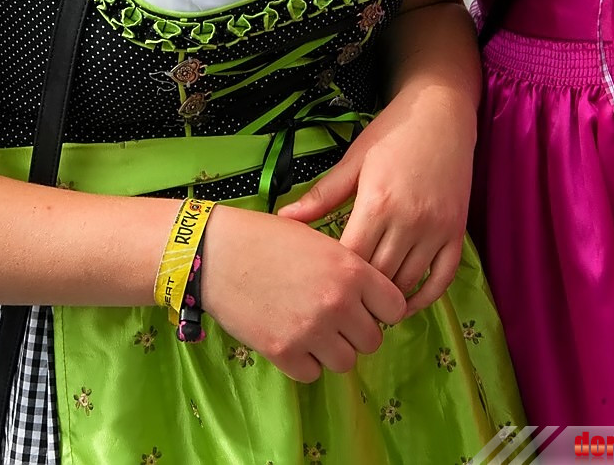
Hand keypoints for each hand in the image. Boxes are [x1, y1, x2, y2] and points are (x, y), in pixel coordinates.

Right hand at [200, 203, 405, 382]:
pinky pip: (312, 374)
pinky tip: (292, 338)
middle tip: (336, 318)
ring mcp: (311, 331)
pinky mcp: (284, 353)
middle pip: (372, 340)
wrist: (218, 253)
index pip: (395, 307)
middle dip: (357, 331)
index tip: (367, 305)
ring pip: (346, 362)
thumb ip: (350, 267)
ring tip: (313, 329)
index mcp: (351, 270)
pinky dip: (305, 362)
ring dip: (333, 349)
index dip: (382, 307)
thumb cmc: (268, 238)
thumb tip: (372, 296)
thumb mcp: (319, 240)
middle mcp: (338, 303)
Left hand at [278, 88, 475, 318]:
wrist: (440, 112)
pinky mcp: (457, 231)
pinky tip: (406, 304)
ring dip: (387, 298)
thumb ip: (321, 195)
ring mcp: (437, 228)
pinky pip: (442, 278)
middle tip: (342, 300)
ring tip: (367, 306)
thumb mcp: (353, 160)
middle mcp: (409, 220)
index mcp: (377, 202)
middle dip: (359, 292)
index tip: (321, 281)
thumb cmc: (391, 133)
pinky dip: (425, 297)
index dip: (335, 277)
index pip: (351, 260)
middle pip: (379, 277)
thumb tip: (282, 219)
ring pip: (408, 281)